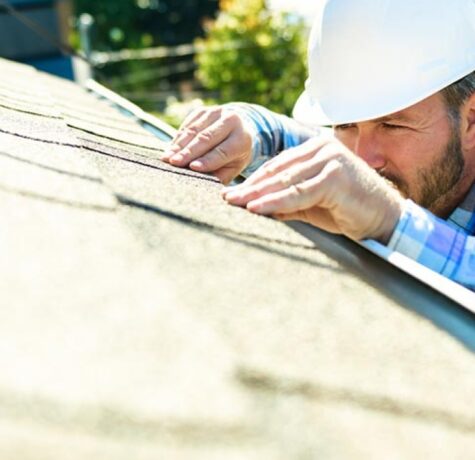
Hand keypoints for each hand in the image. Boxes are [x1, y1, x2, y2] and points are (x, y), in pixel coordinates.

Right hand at [162, 106, 252, 183]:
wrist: (238, 130)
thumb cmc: (233, 157)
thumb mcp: (233, 168)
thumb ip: (220, 175)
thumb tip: (203, 181)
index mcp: (242, 138)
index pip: (223, 151)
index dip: (207, 160)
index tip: (193, 167)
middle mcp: (231, 121)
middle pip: (206, 138)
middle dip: (189, 152)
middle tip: (175, 163)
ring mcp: (215, 113)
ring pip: (194, 130)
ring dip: (179, 145)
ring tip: (167, 158)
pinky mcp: (202, 111)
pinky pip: (187, 125)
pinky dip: (177, 139)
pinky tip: (170, 150)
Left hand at [222, 136, 404, 242]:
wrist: (384, 218)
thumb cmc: (348, 210)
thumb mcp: (311, 204)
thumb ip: (287, 201)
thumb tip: (257, 206)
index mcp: (316, 150)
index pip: (278, 165)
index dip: (254, 180)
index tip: (234, 193)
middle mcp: (322, 149)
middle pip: (278, 170)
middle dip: (250, 187)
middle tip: (227, 198)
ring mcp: (330, 161)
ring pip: (286, 180)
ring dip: (258, 194)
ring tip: (236, 203)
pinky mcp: (335, 177)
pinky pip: (299, 193)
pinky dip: (276, 201)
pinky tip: (257, 207)